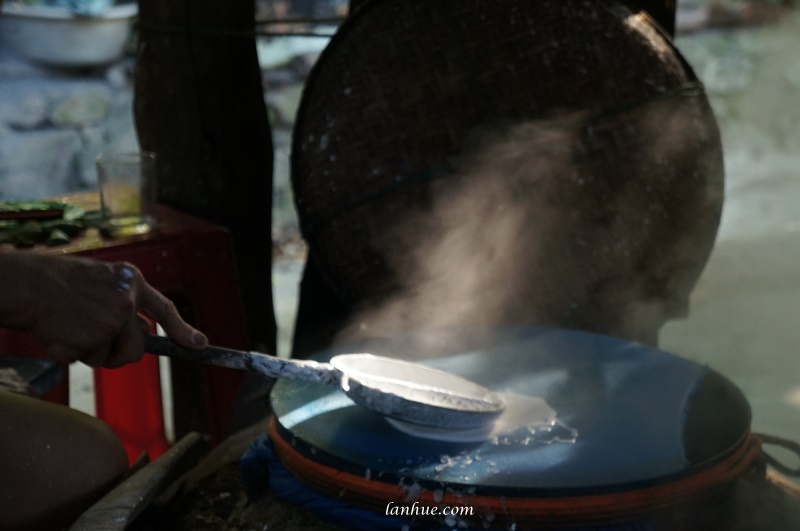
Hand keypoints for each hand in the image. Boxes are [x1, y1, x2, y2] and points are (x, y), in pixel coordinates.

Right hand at [2, 253, 207, 367]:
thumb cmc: (61, 283)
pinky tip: (61, 331)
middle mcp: (127, 301)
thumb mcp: (103, 282)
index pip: (165, 310)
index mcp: (132, 282)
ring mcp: (112, 321)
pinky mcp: (93, 338)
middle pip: (137, 348)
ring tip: (74, 328)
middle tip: (92, 336)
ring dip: (94, 353)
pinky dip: (72, 352)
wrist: (29, 285)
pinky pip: (86, 360)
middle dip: (118, 352)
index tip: (200, 345)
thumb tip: (143, 334)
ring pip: (111, 357)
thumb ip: (125, 304)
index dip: (183, 330)